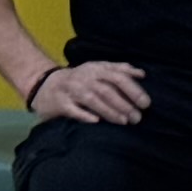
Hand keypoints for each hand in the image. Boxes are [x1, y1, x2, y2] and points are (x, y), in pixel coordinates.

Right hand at [30, 56, 148, 127]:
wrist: (45, 84)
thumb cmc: (80, 80)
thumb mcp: (98, 70)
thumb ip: (119, 70)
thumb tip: (142, 74)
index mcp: (96, 69)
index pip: (118, 76)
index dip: (133, 89)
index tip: (146, 103)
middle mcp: (84, 77)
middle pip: (106, 89)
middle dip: (124, 103)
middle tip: (137, 117)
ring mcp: (71, 90)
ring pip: (92, 100)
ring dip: (109, 110)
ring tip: (124, 121)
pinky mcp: (60, 103)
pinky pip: (73, 110)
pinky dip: (85, 115)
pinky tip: (96, 121)